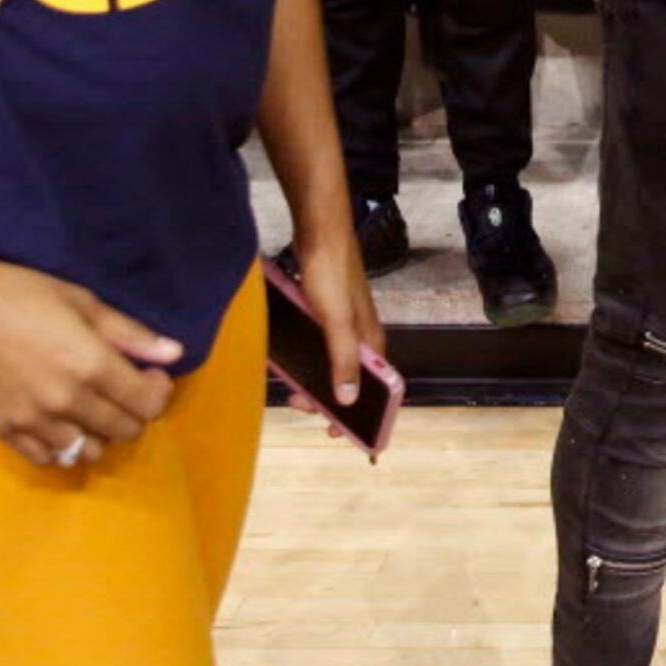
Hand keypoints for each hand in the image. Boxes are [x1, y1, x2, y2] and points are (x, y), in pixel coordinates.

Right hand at [0, 255, 180, 469]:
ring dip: (100, 434)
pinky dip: (62, 447)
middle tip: (124, 389)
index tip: (150, 374)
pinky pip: (46, 458)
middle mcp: (65, 401)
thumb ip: (130, 334)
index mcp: (91, 365)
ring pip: (87, 452)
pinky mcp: (1, 430)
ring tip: (93, 408)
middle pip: (124, 431)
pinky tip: (61, 423)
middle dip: (135, 412)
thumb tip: (174, 353)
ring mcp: (31, 421)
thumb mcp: (83, 302)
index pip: (148, 404)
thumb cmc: (17, 293)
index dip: (159, 391)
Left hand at [287, 216, 385, 421]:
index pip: (377, 388)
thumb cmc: (330, 274)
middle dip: (327, 398)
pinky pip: (320, 347)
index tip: (335, 433)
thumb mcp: (336, 321)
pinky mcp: (327, 313)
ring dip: (315, 379)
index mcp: (371, 341)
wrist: (320, 232)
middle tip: (297, 402)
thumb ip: (342, 360)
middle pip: (351, 379)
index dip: (361, 413)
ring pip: (332, 363)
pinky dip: (306, 360)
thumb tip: (349, 401)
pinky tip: (288, 361)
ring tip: (291, 387)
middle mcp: (362, 335)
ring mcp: (344, 324)